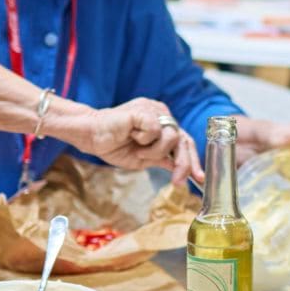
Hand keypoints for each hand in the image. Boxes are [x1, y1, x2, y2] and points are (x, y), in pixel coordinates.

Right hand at [70, 98, 189, 178]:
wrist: (90, 136)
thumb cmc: (113, 145)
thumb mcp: (143, 159)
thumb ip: (162, 159)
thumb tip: (181, 168)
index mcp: (162, 124)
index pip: (184, 142)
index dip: (193, 160)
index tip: (199, 179)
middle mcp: (161, 114)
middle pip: (184, 139)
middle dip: (183, 163)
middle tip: (177, 181)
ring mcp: (154, 110)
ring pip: (172, 137)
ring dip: (155, 151)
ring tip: (138, 150)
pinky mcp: (145, 109)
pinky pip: (156, 130)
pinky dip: (145, 140)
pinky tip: (132, 136)